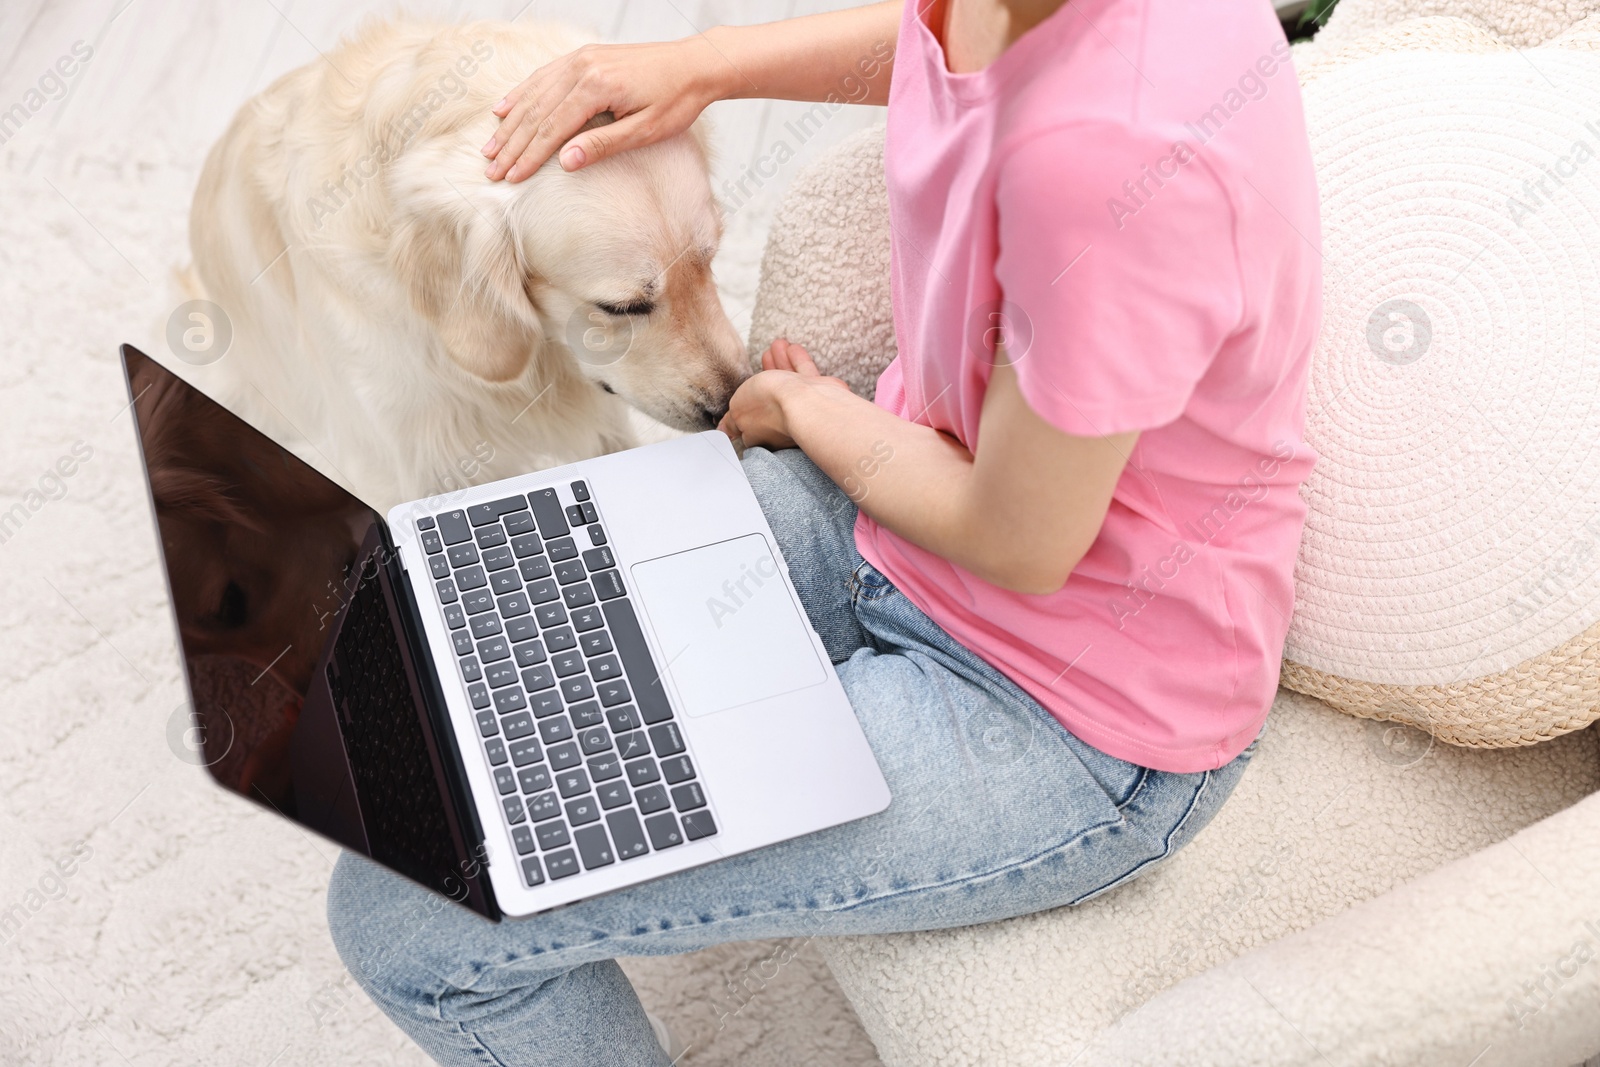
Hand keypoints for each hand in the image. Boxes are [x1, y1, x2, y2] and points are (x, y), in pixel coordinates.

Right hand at [483, 38, 724, 181]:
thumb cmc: (676, 101)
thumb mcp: (644, 131)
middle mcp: (583, 67)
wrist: (694, 64)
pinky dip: (521, 94)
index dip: (529, 157)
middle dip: (512, 144)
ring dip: (510, 123)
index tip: (510, 179)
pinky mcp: (584, 57)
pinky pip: (543, 76)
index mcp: (597, 87)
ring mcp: (581, 59)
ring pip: (534, 93)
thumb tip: (565, 162)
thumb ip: (603, 145)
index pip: (552, 128)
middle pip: (537, 112)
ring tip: (491, 147)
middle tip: (491, 170)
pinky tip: (504, 109)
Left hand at [719, 339, 851, 448]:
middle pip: (770, 396)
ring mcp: (801, 407)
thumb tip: (724, 431)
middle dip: (765, 375)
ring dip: (780, 363)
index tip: (745, 388)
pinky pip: (805, 374)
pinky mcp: (818, 393)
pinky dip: (797, 361)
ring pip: (788, 382)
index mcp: (761, 432)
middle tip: (764, 356)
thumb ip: (731, 420)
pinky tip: (792, 348)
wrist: (805, 401)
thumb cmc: (770, 407)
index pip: (751, 421)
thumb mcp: (738, 411)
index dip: (747, 403)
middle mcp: (781, 421)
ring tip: (776, 345)